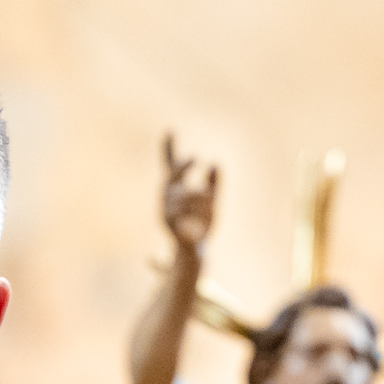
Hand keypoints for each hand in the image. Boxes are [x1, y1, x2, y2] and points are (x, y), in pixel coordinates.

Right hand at [162, 133, 217, 251]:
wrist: (194, 252)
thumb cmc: (200, 225)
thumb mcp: (210, 202)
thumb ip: (212, 184)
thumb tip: (216, 163)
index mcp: (175, 190)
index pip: (170, 166)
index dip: (169, 148)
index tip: (170, 130)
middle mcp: (167, 198)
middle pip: (174, 175)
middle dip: (183, 166)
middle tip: (194, 156)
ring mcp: (167, 212)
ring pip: (192, 195)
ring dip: (205, 205)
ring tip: (208, 217)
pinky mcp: (171, 226)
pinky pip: (190, 213)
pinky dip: (198, 220)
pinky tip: (199, 228)